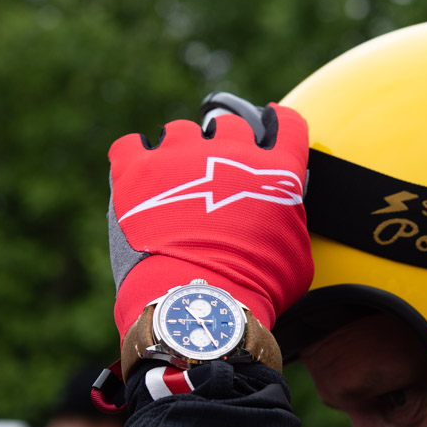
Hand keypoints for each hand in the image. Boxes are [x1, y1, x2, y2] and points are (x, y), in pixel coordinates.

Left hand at [107, 96, 311, 338]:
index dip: (278, 125)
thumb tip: (281, 220)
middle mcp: (229, 151)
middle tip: (216, 171)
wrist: (199, 303)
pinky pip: (129, 145)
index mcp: (274, 171)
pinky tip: (135, 176)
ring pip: (180, 131)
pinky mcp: (136, 169)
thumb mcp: (296, 260)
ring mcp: (180, 155)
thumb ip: (290, 225)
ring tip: (171, 180)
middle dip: (224, 143)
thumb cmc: (255, 289)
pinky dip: (133, 157)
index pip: (285, 126)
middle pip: (229, 123)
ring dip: (179, 151)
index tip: (269, 127)